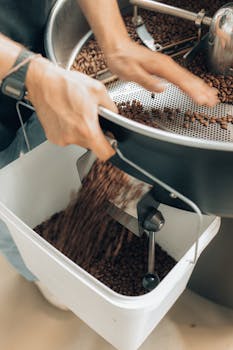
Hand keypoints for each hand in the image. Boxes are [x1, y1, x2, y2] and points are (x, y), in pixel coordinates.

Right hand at [26, 57, 116, 160]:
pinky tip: (66, 115)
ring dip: (80, 131)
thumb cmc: (65, 84)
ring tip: (76, 114)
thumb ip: (110, 106)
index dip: (110, 150)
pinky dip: (69, 129)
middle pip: (91, 146)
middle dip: (93, 134)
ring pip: (78, 141)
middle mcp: (73, 137)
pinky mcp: (52, 136)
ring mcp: (61, 138)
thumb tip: (114, 114)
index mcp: (87, 129)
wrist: (41, 81)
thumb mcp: (97, 90)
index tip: (110, 146)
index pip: (104, 154)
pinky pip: (66, 137)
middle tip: (89, 118)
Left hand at [104, 39, 218, 106]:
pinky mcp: (163, 68)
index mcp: (160, 67)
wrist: (117, 47)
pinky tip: (195, 88)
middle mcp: (166, 65)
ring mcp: (166, 66)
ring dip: (200, 87)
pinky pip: (181, 77)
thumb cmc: (122, 58)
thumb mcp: (131, 72)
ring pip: (187, 78)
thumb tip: (161, 88)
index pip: (181, 81)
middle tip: (212, 101)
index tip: (201, 100)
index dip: (193, 91)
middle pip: (189, 79)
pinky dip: (191, 83)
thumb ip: (147, 81)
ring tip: (210, 96)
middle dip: (202, 90)